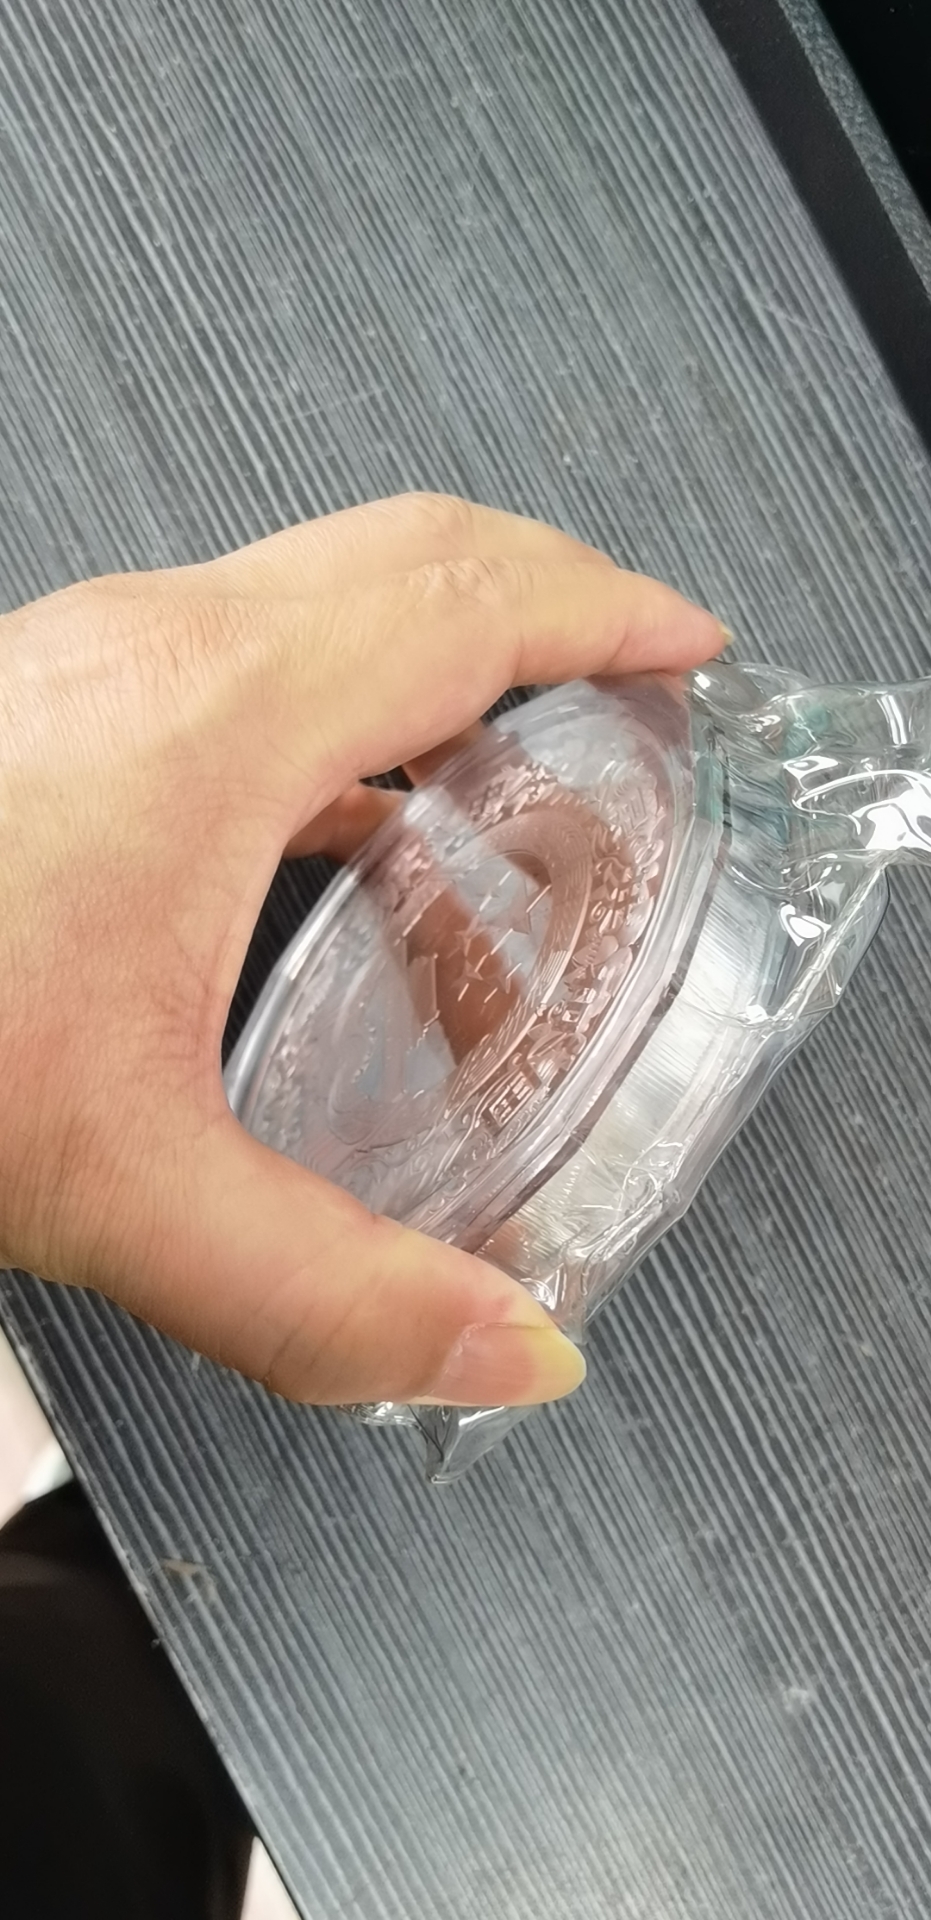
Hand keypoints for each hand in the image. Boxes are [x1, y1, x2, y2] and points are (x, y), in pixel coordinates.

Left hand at [0, 494, 722, 1408]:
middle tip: (630, 690)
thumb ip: (325, 1289)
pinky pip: (234, 666)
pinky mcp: (40, 714)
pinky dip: (330, 722)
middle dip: (548, 608)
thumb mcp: (115, 1182)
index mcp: (206, 716)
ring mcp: (82, 668)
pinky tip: (328, 844)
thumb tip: (492, 1345)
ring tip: (497, 806)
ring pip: (311, 608)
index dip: (611, 607)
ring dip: (428, 678)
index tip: (693, 643)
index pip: (470, 593)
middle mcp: (146, 655)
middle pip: (406, 558)